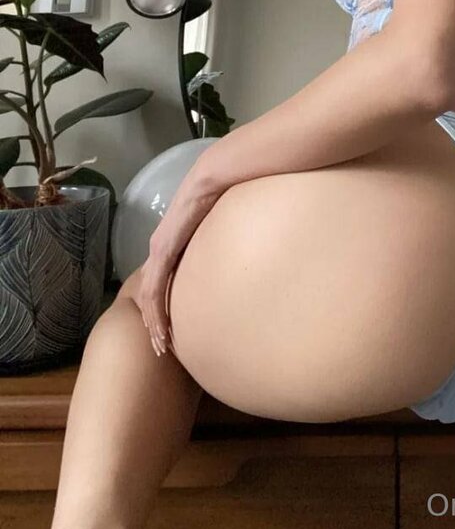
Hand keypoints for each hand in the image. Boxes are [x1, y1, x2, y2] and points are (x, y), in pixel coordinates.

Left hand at [130, 160, 221, 356]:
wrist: (214, 179)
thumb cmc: (222, 198)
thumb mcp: (216, 230)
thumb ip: (216, 244)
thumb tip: (233, 254)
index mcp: (171, 245)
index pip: (159, 284)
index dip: (161, 309)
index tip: (170, 331)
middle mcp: (159, 249)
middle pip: (149, 295)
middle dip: (153, 324)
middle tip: (161, 349)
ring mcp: (158, 250)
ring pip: (147, 297)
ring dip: (153, 324)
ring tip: (160, 347)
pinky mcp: (163, 251)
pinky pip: (154, 289)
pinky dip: (155, 312)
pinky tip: (160, 329)